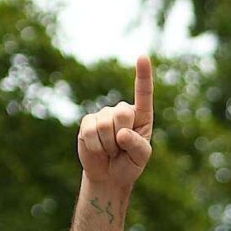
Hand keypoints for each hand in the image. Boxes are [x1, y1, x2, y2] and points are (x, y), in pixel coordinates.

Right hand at [77, 55, 155, 189]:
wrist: (108, 174)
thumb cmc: (129, 164)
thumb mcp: (141, 158)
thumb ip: (137, 146)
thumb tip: (122, 133)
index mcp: (141, 115)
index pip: (143, 92)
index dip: (143, 75)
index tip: (143, 56)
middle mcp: (122, 110)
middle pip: (121, 113)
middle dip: (121, 136)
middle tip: (121, 148)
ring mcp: (103, 114)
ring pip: (104, 125)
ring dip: (108, 144)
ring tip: (111, 150)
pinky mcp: (87, 122)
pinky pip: (90, 131)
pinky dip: (96, 146)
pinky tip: (98, 149)